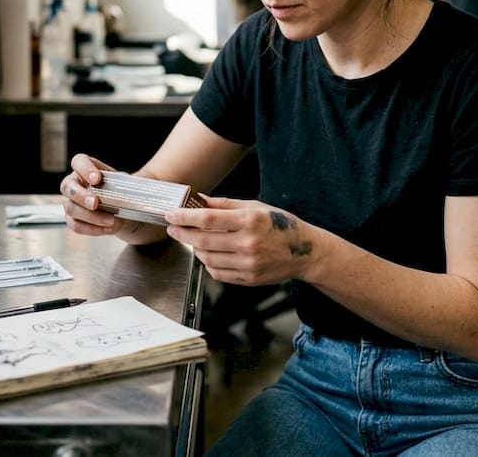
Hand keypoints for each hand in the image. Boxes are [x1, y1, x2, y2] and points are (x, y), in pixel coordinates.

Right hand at [59, 153, 125, 236]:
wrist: (122, 209)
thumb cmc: (119, 190)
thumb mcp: (122, 183)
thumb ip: (120, 185)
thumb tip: (125, 194)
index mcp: (83, 168)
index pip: (78, 162)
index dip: (85, 169)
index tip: (97, 178)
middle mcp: (72, 184)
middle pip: (67, 187)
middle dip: (81, 196)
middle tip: (95, 203)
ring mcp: (69, 202)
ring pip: (71, 209)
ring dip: (91, 216)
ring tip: (111, 220)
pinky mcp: (72, 220)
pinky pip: (77, 226)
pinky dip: (93, 229)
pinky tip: (108, 228)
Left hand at [164, 196, 321, 285]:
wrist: (306, 252)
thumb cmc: (281, 225)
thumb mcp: (256, 207)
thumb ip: (225, 204)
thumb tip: (199, 199)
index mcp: (250, 221)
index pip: (208, 219)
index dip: (185, 217)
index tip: (171, 215)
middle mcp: (248, 243)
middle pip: (203, 241)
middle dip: (183, 234)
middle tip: (173, 227)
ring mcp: (249, 264)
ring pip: (208, 259)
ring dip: (195, 249)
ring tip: (195, 240)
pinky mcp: (249, 279)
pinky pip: (218, 273)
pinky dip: (208, 263)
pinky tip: (211, 254)